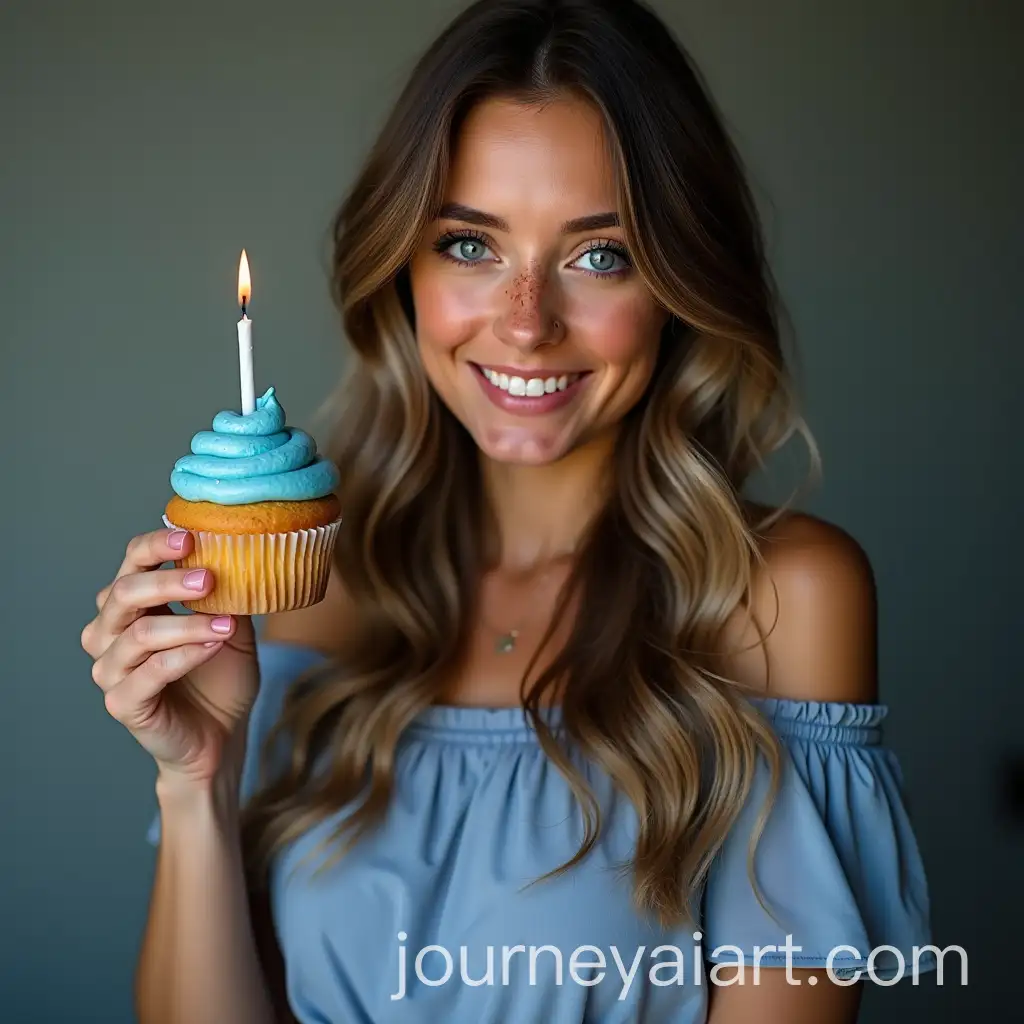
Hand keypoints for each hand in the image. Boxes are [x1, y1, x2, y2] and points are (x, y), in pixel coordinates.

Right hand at [81, 527, 259, 787]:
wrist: (219, 737)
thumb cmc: (219, 678)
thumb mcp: (232, 627)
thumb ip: (228, 596)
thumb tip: (245, 556)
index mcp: (131, 606)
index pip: (131, 564)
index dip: (155, 547)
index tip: (190, 538)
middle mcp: (110, 634)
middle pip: (124, 593)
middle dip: (168, 581)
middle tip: (209, 577)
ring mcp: (111, 670)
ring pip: (139, 634)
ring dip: (188, 624)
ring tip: (227, 624)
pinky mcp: (122, 703)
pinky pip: (150, 673)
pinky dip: (185, 655)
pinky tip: (214, 646)